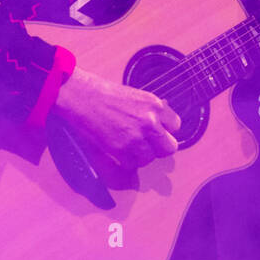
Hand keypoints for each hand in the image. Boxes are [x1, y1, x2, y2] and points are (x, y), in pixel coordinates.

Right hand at [52, 66, 180, 168]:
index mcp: (155, 106)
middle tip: (147, 144)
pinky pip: (132, 164)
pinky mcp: (120, 149)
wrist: (83, 96)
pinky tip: (119, 151)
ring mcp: (135, 137)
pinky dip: (126, 161)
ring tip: (129, 146)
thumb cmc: (106, 94)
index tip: (156, 131)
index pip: (175, 126)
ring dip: (140, 155)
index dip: (165, 130)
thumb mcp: (137, 96)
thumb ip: (152, 111)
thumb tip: (162, 123)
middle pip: (169, 148)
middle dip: (159, 147)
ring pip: (150, 158)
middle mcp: (149, 122)